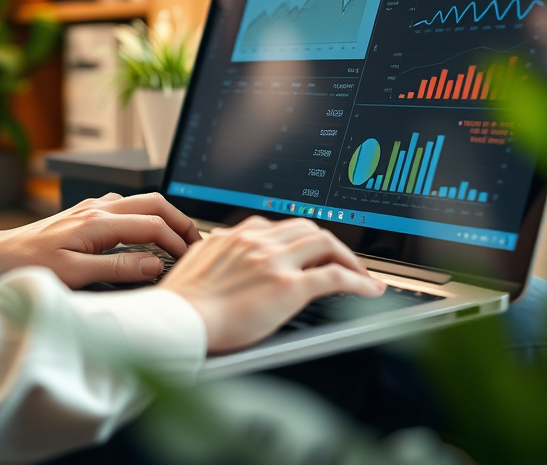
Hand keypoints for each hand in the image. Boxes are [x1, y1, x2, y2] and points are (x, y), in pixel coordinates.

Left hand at [0, 192, 200, 287]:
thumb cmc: (27, 266)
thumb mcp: (73, 275)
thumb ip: (117, 268)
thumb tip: (153, 264)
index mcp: (98, 222)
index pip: (153, 225)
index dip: (178, 242)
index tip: (190, 260)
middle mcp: (97, 208)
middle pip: (155, 203)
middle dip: (180, 221)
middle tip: (195, 243)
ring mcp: (91, 207)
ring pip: (141, 201)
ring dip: (164, 216)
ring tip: (177, 239)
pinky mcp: (85, 212)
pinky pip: (125, 206)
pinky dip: (144, 216)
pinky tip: (144, 233)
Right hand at [160, 216, 385, 353]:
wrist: (177, 321)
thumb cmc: (181, 303)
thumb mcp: (196, 262)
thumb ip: (215, 252)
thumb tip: (219, 250)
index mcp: (237, 235)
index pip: (280, 226)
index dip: (301, 238)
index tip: (310, 250)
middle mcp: (259, 242)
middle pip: (309, 229)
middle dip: (330, 244)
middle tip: (342, 262)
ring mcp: (276, 262)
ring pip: (326, 245)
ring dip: (349, 259)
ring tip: (361, 275)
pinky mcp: (289, 287)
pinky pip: (336, 278)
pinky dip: (359, 282)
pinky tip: (369, 291)